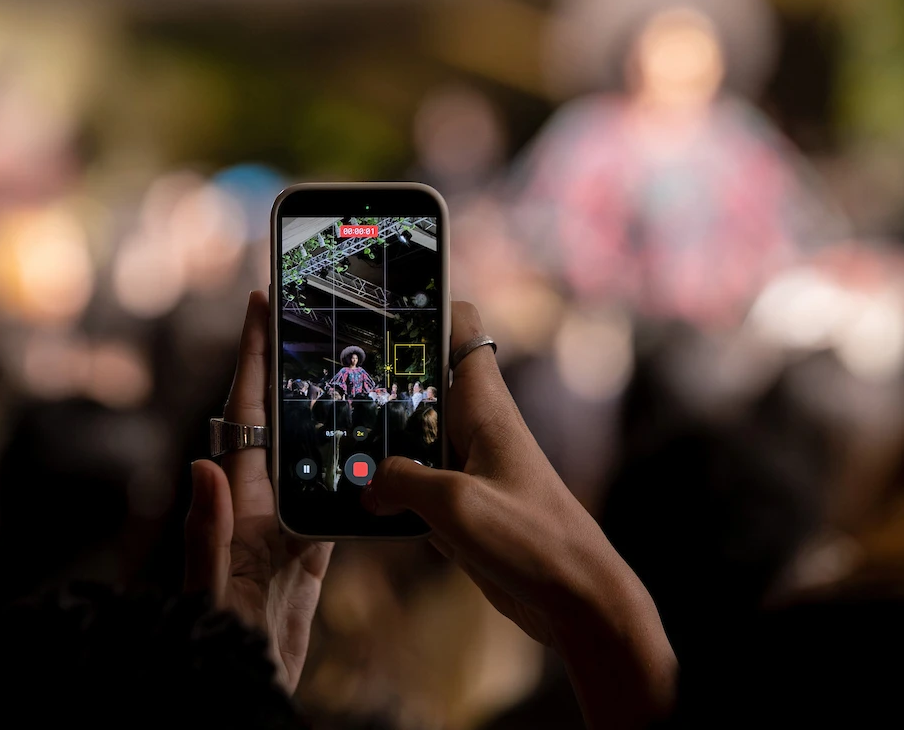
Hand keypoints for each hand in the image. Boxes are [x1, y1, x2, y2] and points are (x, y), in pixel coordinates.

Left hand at [184, 290, 333, 693]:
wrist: (242, 687)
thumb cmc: (218, 640)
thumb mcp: (211, 589)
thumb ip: (207, 533)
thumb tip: (202, 467)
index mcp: (237, 499)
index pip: (247, 412)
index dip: (253, 357)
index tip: (262, 303)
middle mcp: (260, 502)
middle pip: (279, 416)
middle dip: (291, 364)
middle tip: (313, 315)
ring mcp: (287, 525)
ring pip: (309, 449)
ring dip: (325, 406)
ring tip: (351, 364)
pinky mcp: (311, 553)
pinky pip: (333, 498)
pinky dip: (350, 469)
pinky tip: (372, 452)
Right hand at [362, 301, 675, 727]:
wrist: (576, 600)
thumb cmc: (533, 541)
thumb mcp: (457, 506)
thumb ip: (403, 483)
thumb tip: (368, 483)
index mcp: (485, 407)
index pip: (461, 328)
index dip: (426, 306)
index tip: (380, 304)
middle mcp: (476, 428)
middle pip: (423, 384)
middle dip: (382, 379)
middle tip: (330, 378)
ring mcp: (469, 467)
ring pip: (413, 437)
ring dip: (378, 441)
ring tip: (326, 438)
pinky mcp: (463, 506)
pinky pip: (416, 485)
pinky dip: (388, 489)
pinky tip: (352, 500)